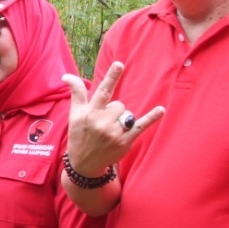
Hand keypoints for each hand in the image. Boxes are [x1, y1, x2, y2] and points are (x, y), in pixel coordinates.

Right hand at [62, 62, 163, 177]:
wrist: (84, 163)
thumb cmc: (79, 135)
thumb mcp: (74, 114)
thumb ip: (76, 93)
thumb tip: (66, 76)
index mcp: (89, 113)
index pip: (102, 91)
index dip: (111, 77)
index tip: (119, 64)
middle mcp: (101, 122)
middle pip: (119, 104)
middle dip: (114, 111)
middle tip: (103, 124)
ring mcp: (114, 133)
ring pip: (128, 114)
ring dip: (122, 120)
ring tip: (110, 132)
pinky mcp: (125, 142)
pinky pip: (140, 126)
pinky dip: (152, 117)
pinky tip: (161, 110)